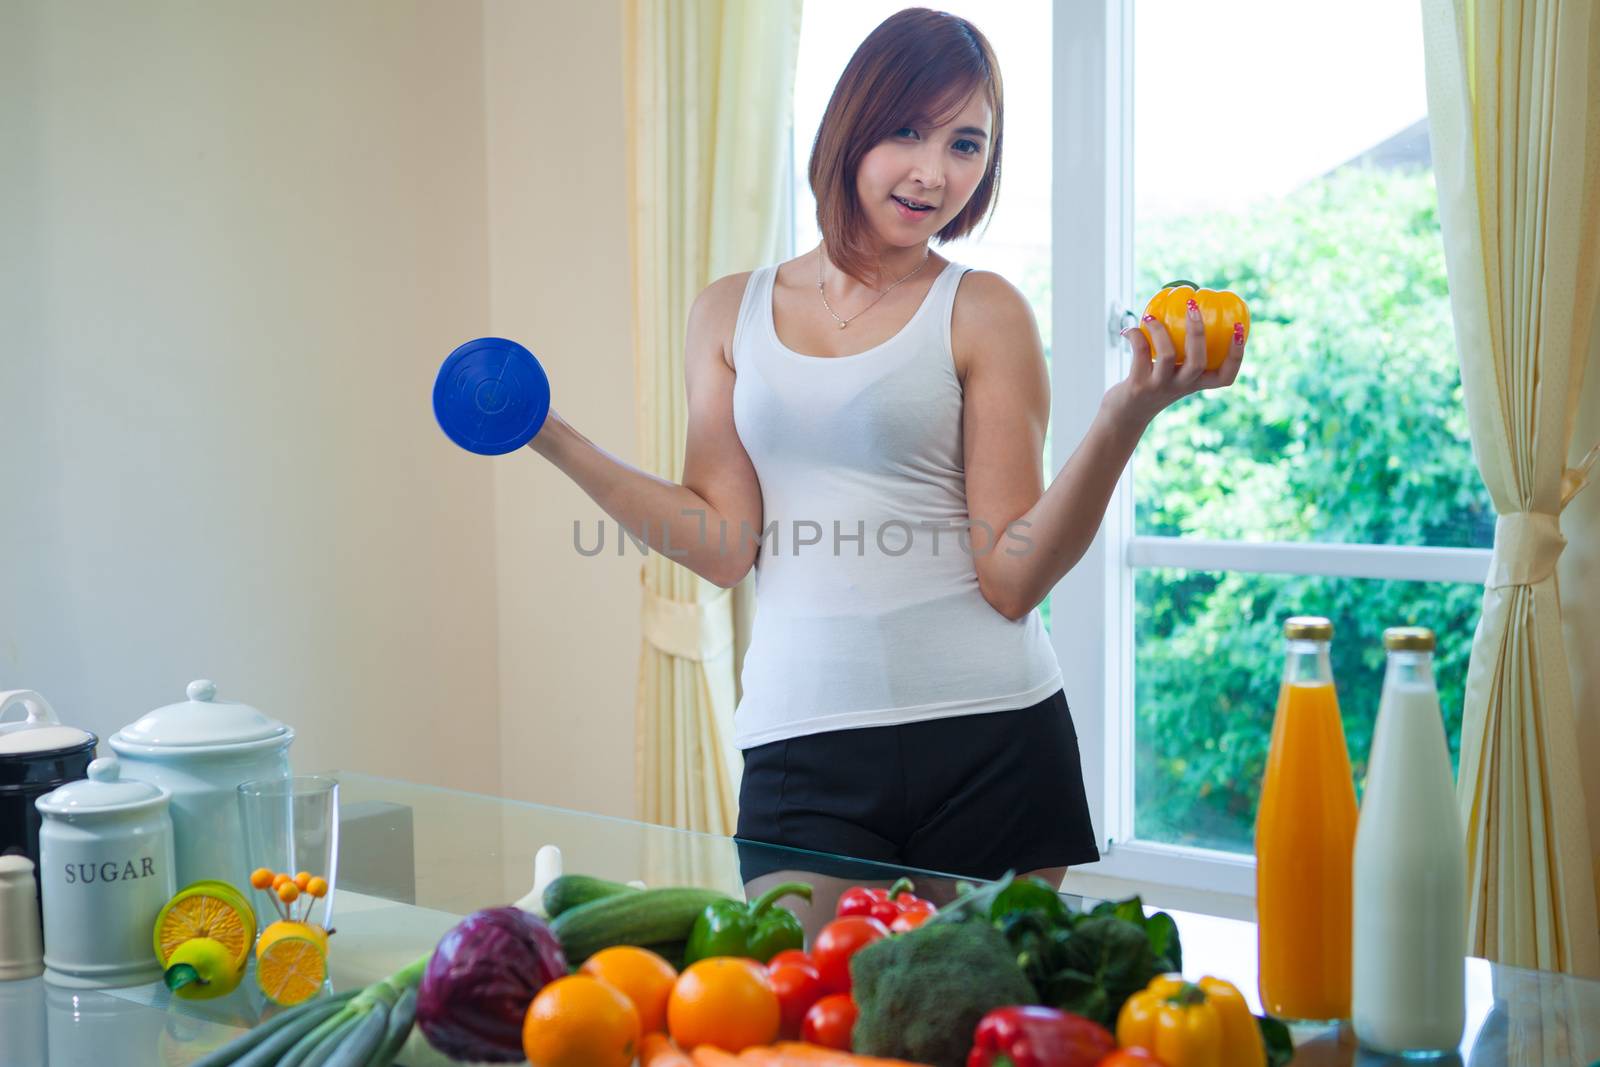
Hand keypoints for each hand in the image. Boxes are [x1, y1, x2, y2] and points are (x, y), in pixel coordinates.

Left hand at [1110, 301, 1245, 422]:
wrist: (1125, 415)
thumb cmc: (1152, 386)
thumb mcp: (1173, 374)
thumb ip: (1183, 353)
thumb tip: (1188, 308)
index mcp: (1196, 384)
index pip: (1226, 376)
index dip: (1236, 354)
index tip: (1239, 328)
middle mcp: (1181, 387)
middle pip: (1198, 361)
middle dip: (1197, 331)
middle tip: (1192, 305)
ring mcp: (1159, 387)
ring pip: (1167, 355)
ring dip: (1159, 330)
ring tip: (1152, 317)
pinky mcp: (1138, 385)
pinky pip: (1139, 352)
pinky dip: (1134, 335)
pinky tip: (1129, 330)